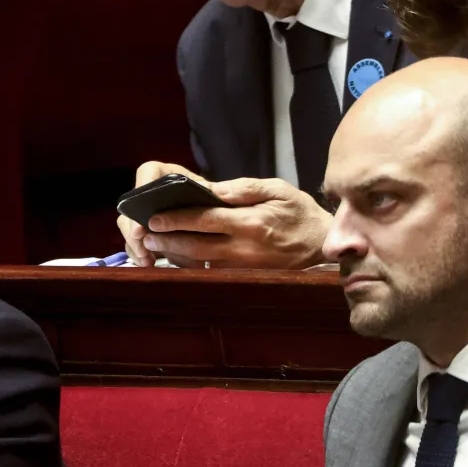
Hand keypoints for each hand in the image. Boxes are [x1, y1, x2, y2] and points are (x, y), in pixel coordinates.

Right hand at [117, 161, 206, 266]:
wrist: (215, 215)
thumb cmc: (214, 200)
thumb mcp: (215, 193)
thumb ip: (212, 190)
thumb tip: (209, 192)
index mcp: (165, 176)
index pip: (148, 172)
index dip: (143, 185)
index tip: (143, 206)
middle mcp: (150, 193)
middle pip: (131, 205)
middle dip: (133, 226)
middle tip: (141, 241)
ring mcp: (145, 214)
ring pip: (128, 226)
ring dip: (135, 244)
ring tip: (147, 259)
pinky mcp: (146, 233)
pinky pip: (134, 243)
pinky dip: (139, 254)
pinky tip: (149, 263)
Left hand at [140, 178, 332, 269]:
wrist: (322, 246)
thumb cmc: (298, 213)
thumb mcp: (278, 190)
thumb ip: (244, 189)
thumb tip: (213, 189)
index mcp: (252, 222)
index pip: (207, 219)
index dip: (178, 219)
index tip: (154, 218)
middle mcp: (245, 248)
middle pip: (197, 246)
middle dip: (168, 241)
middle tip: (145, 235)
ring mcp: (243, 266)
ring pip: (201, 263)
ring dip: (175, 255)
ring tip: (153, 246)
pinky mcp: (243, 277)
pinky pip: (211, 272)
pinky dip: (192, 265)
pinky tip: (177, 257)